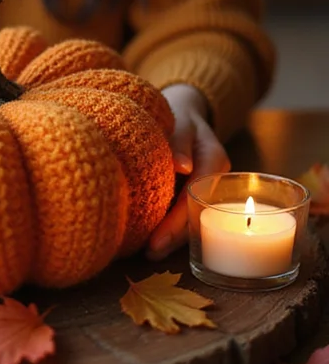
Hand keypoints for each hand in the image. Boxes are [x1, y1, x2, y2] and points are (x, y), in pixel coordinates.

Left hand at [146, 83, 229, 260]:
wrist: (185, 111)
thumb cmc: (181, 116)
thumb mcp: (181, 122)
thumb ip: (180, 141)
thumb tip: (181, 166)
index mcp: (215, 162)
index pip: (195, 198)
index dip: (177, 222)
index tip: (155, 242)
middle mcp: (215, 181)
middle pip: (197, 215)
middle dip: (174, 237)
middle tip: (149, 253)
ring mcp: (206, 190)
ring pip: (193, 219)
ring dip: (172, 237)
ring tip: (147, 252)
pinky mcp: (194, 194)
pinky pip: (185, 213)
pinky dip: (169, 225)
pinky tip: (149, 237)